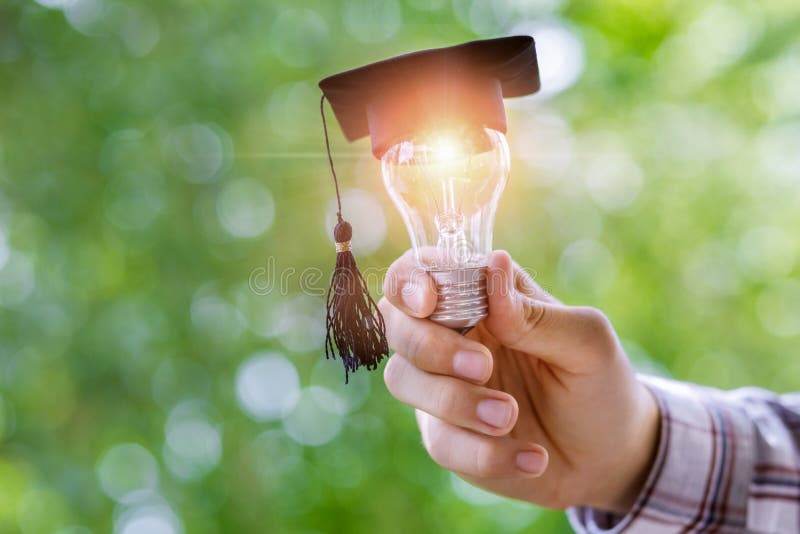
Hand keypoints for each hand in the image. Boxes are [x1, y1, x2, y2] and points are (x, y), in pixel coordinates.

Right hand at [378, 250, 659, 512]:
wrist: (608, 457)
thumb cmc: (597, 381)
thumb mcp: (585, 341)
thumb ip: (534, 312)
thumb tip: (492, 265)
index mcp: (479, 297)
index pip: (419, 271)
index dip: (409, 280)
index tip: (429, 302)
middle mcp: (450, 336)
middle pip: (396, 323)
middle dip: (430, 346)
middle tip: (485, 367)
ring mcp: (442, 387)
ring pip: (402, 380)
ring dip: (455, 401)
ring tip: (510, 417)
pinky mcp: (447, 436)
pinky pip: (440, 442)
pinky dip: (485, 453)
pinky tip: (533, 457)